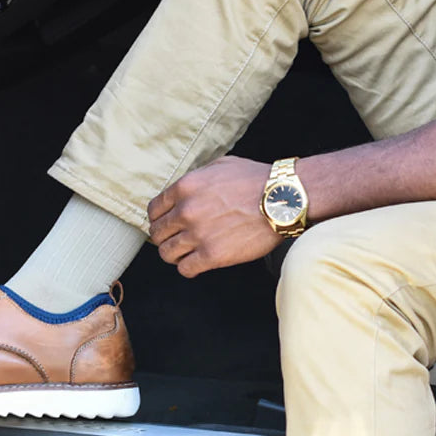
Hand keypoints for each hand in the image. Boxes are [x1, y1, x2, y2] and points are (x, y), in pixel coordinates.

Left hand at [147, 156, 281, 277]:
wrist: (281, 200)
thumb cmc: (256, 180)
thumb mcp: (220, 166)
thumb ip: (197, 179)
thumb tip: (187, 191)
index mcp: (185, 187)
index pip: (154, 209)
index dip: (158, 219)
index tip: (167, 224)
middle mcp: (186, 211)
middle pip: (157, 233)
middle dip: (165, 238)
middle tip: (176, 240)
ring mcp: (198, 235)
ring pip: (167, 254)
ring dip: (175, 255)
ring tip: (187, 253)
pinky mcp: (212, 255)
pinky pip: (185, 269)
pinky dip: (188, 268)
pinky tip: (198, 263)